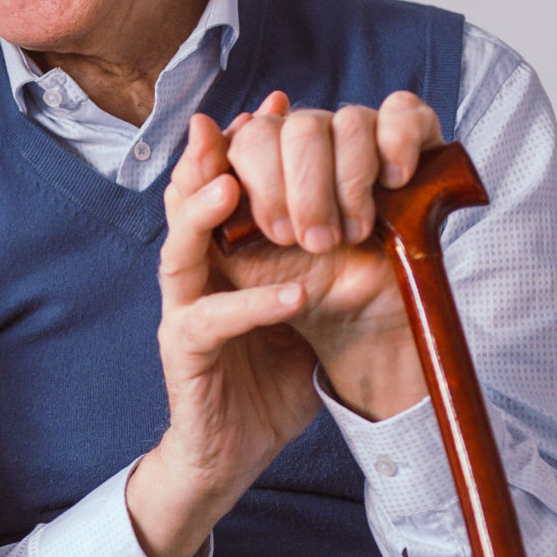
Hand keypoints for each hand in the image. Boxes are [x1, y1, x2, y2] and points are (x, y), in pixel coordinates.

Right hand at [191, 90, 436, 419]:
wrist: (234, 452)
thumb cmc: (270, 376)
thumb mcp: (307, 303)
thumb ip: (323, 259)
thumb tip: (378, 210)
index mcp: (220, 257)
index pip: (217, 187)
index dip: (239, 144)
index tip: (275, 104)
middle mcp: (194, 277)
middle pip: (183, 205)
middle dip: (204, 161)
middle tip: (234, 125)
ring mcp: (182, 314)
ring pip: (177, 251)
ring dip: (201, 214)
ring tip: (233, 186)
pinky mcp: (185, 355)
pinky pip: (211, 322)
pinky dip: (252, 305)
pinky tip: (292, 294)